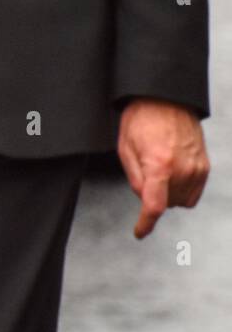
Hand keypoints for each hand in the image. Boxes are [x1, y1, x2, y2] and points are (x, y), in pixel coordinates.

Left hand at [117, 98, 208, 239]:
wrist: (166, 99)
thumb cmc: (141, 119)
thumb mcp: (125, 147)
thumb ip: (134, 178)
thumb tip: (143, 199)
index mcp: (159, 165)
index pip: (154, 206)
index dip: (145, 223)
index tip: (140, 232)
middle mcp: (182, 170)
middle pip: (166, 204)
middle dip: (152, 196)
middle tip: (145, 171)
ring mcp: (197, 170)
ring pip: (179, 201)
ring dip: (167, 194)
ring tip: (158, 167)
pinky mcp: (205, 168)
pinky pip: (192, 194)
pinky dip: (181, 190)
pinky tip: (172, 173)